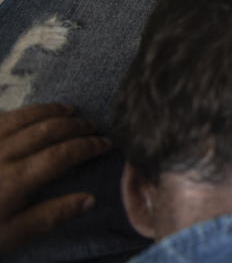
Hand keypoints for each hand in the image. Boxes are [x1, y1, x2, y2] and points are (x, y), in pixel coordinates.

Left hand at [0, 104, 111, 253]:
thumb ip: (49, 216)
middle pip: (45, 130)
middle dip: (73, 126)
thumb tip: (89, 199)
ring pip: (21, 118)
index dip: (86, 146)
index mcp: (15, 180)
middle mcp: (0, 155)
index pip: (61, 155)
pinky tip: (24, 114)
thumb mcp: (9, 237)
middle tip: (92, 126)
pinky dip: (17, 113)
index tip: (105, 144)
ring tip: (68, 110)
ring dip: (48, 111)